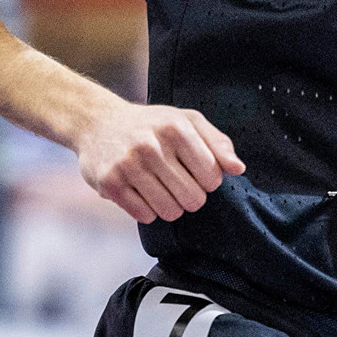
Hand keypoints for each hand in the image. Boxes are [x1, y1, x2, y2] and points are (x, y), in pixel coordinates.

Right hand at [74, 100, 244, 222]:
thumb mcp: (188, 121)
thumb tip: (238, 169)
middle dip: (192, 197)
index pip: (212, 176)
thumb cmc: (152, 124)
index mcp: (176, 128)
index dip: (209, 181)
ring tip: (164, 191)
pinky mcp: (110, 184)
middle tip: (180, 185)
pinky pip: (144, 215)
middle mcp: (151, 146)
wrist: (98, 123)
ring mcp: (128, 166)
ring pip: (170, 210)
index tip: (198, 174)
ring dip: (172, 207)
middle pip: (193, 197)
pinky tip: (144, 195)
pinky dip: (149, 211)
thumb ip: (218, 143)